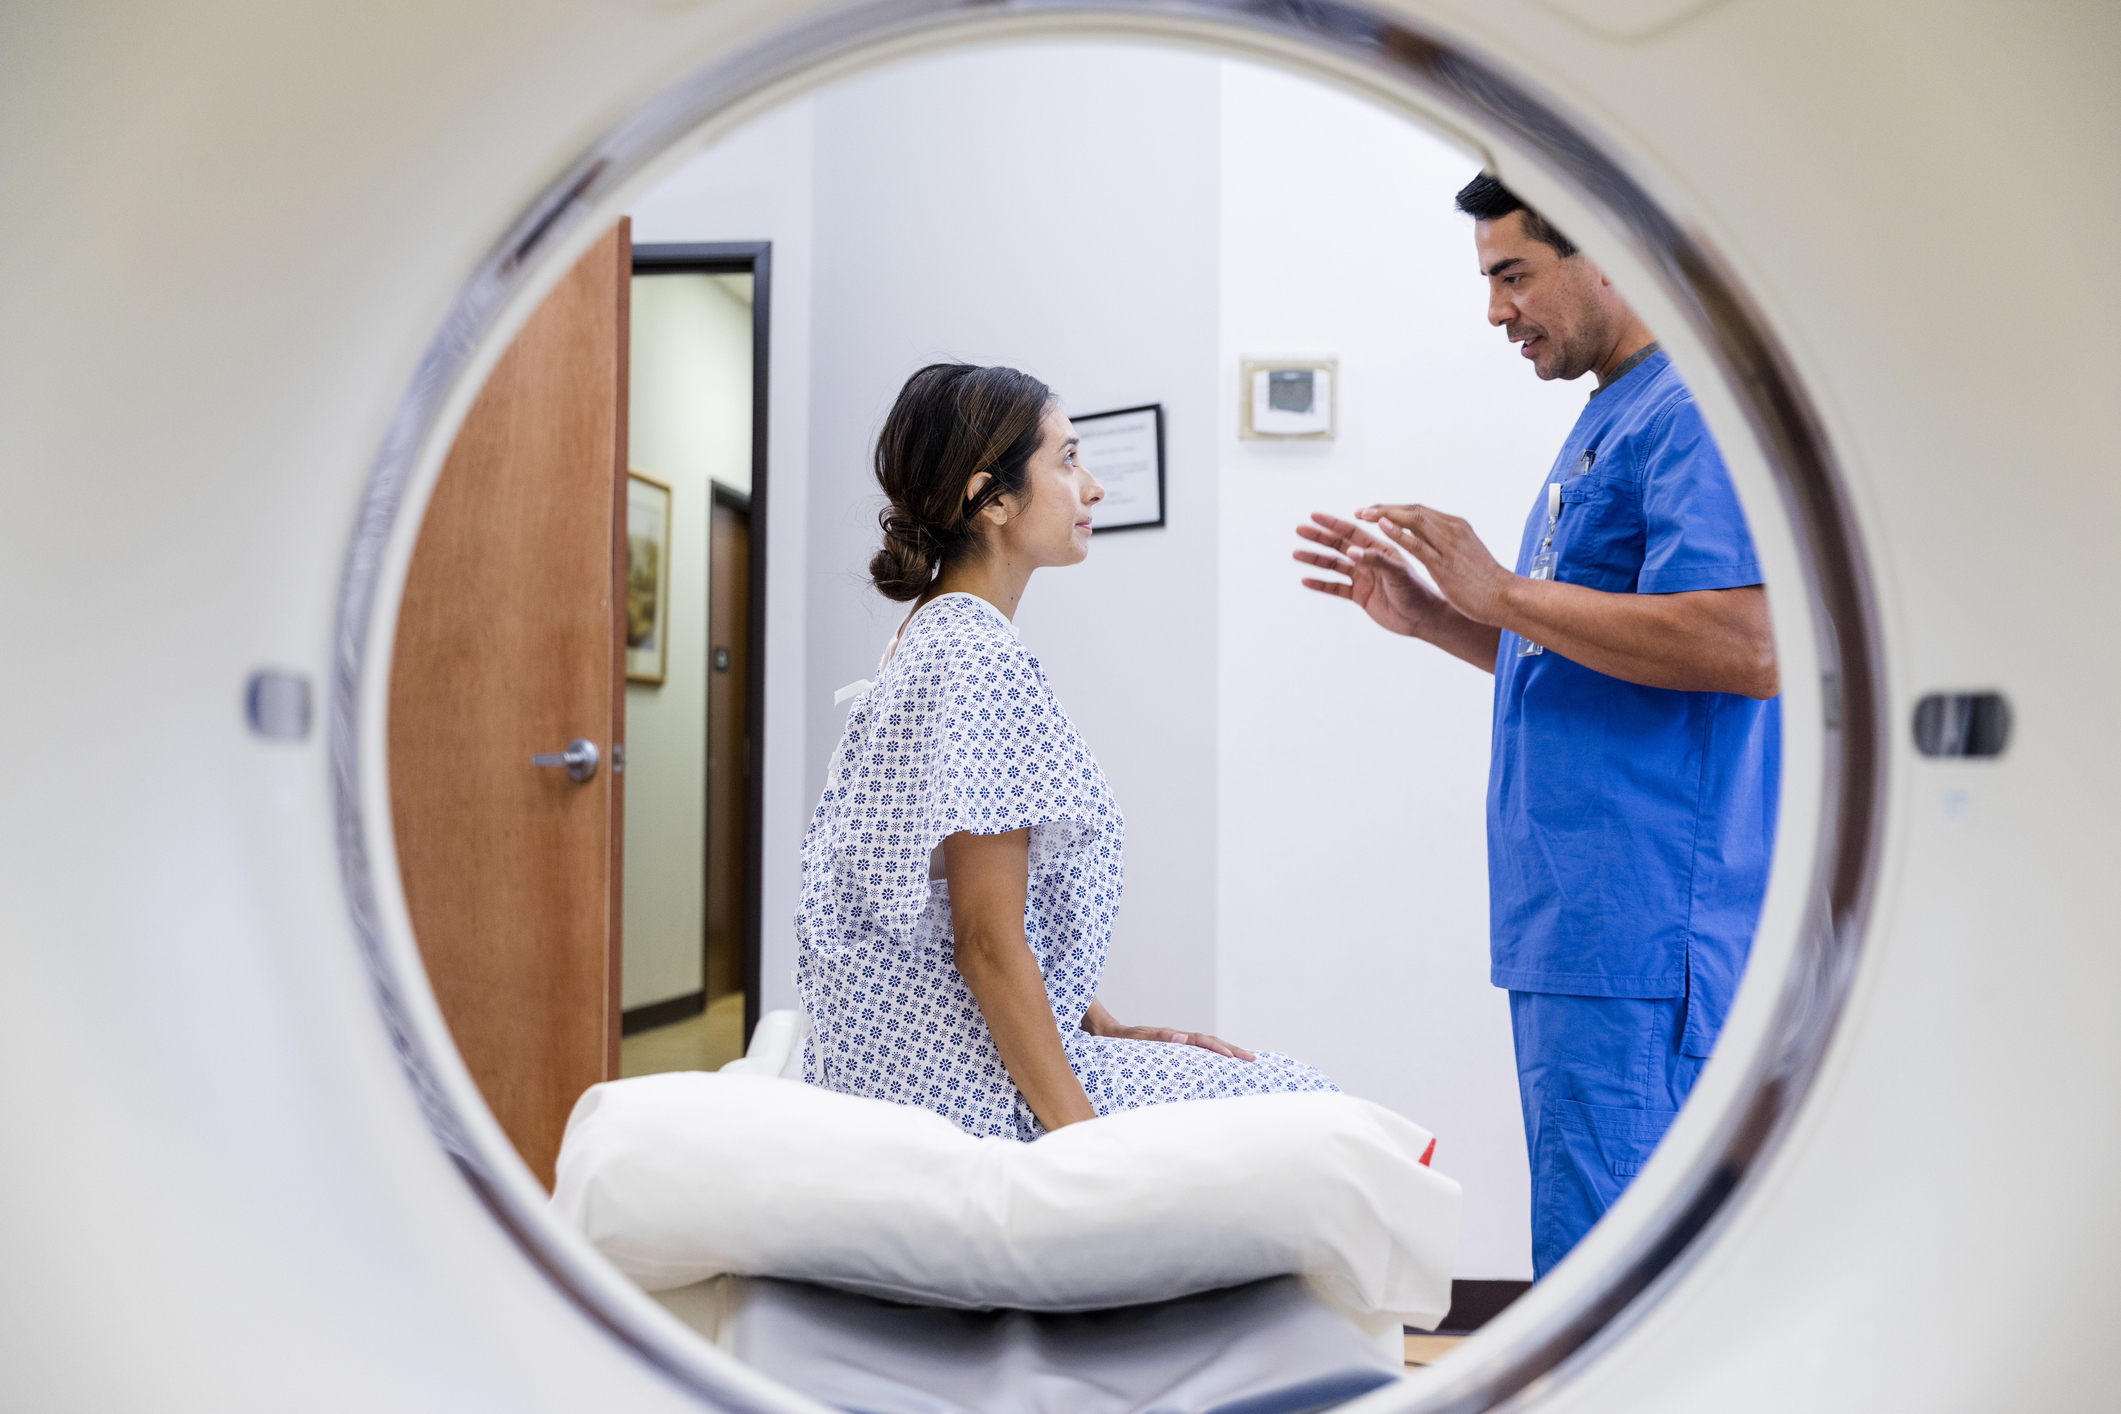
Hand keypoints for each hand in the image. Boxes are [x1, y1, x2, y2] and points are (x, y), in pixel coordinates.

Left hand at [1109, 1024, 1256, 1061]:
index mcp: (1172, 1037)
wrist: (1107, 1034)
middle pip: (1211, 1042)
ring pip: (1207, 1048)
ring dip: (1226, 1054)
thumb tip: (1182, 1038)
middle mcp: (1178, 1039)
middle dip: (1233, 1050)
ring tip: (1246, 1063)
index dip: (1219, 1048)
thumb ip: (1157, 1039)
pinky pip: (1198, 1055)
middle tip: (1253, 1060)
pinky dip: (1213, 1059)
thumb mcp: (1134, 1041)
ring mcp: (1177, 1045)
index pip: (1202, 1040)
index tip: (1234, 1057)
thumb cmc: (1119, 1040)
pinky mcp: (1173, 1053)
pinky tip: (1220, 1069)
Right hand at [1293, 512, 1449, 636]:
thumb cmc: (1418, 591)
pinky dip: (1321, 584)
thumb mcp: (1397, 573)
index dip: (1332, 523)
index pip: (1352, 532)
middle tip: (1299, 530)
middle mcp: (1369, 560)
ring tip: (1296, 554)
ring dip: (1316, 559)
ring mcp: (1363, 578)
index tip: (1314, 516)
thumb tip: (1350, 551)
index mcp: (1379, 549)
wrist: (1425, 618)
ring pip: (1334, 566)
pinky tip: (1306, 580)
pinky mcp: (1360, 596)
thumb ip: (1374, 560)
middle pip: (1339, 546)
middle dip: (1319, 537)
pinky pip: (1336, 588)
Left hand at [1357, 504, 1515, 625]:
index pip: (1419, 511)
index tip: (1374, 512)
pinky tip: (1380, 528)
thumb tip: (1434, 543)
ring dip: (1384, 515)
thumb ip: (1449, 545)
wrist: (1505, 597)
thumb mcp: (1465, 556)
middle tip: (1361, 510)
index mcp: (1456, 527)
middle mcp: (1451, 530)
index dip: (1394, 509)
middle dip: (1384, 508)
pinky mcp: (1444, 563)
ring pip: (1412, 520)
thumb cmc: (1486, 582)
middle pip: (1412, 510)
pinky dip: (1398, 533)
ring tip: (1362, 514)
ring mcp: (1448, 545)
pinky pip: (1417, 544)